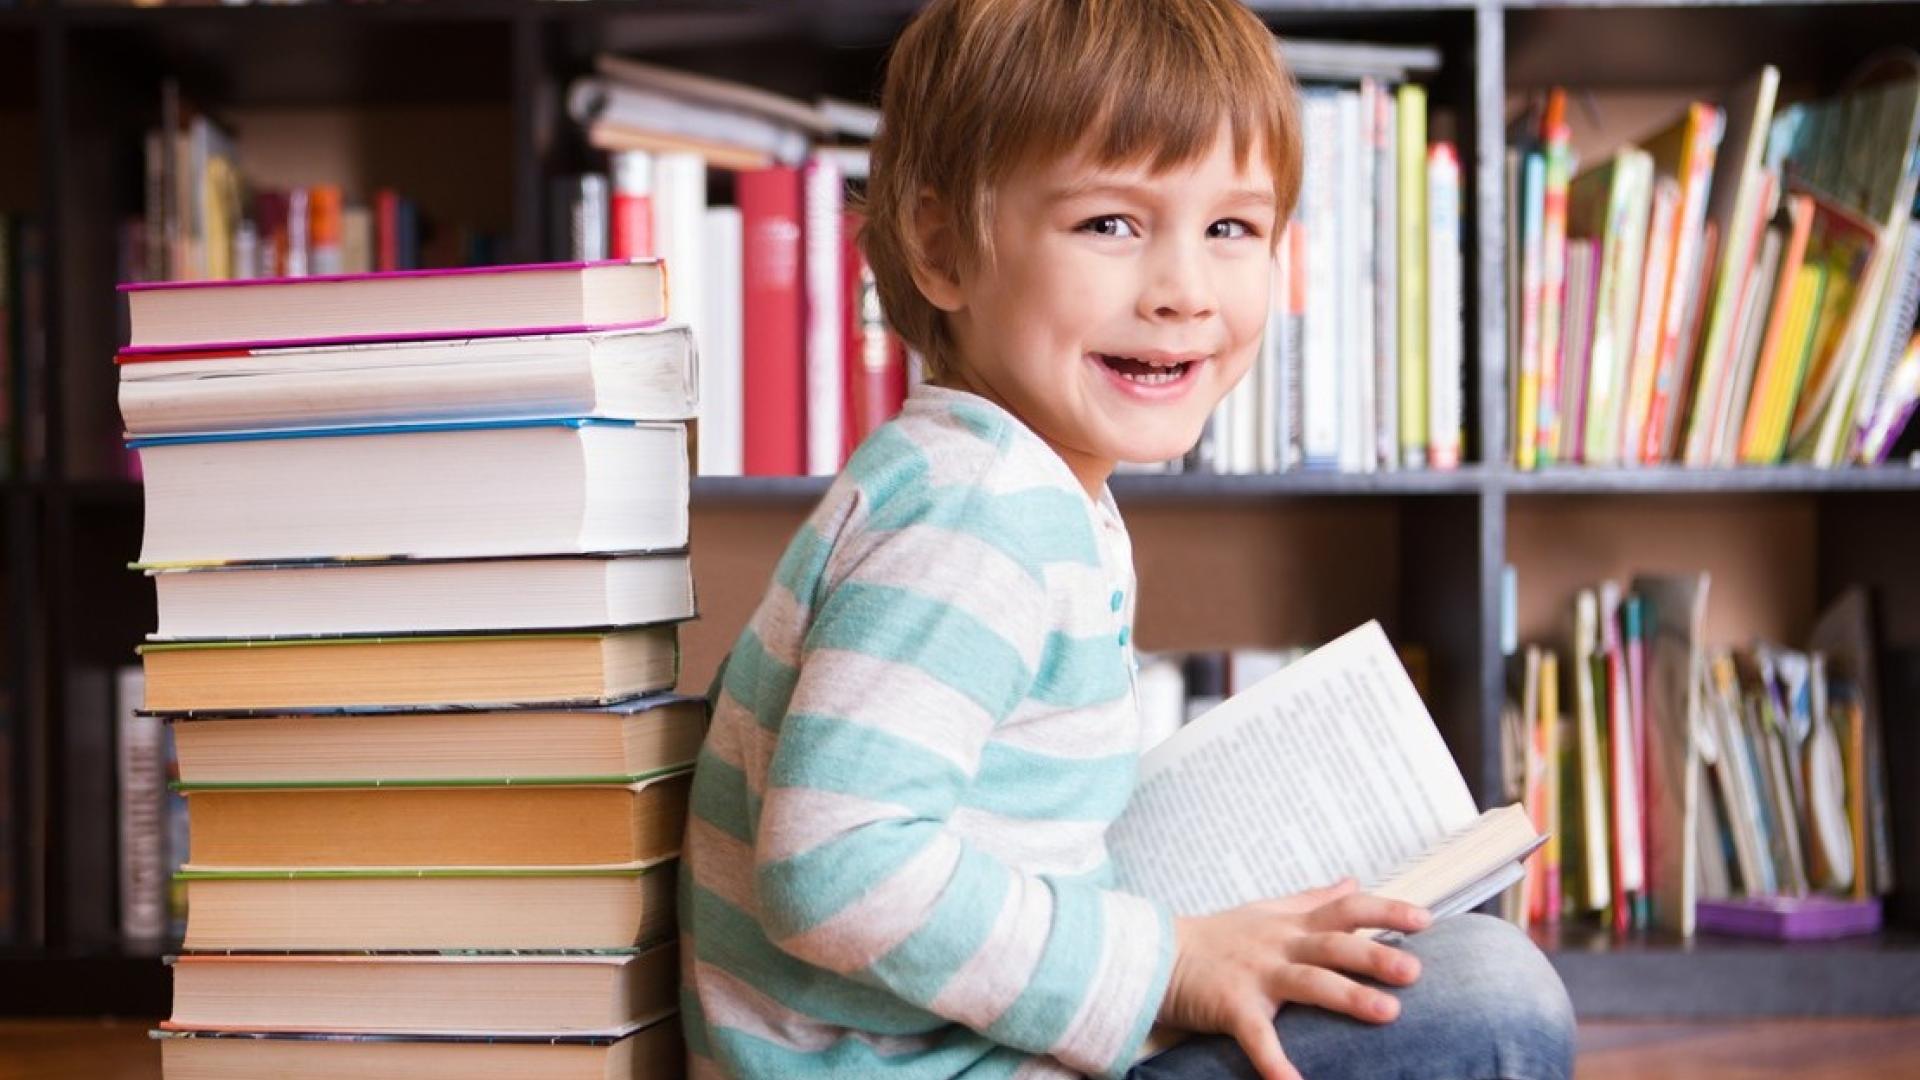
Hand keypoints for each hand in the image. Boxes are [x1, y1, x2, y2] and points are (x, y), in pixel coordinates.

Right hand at [1156, 879, 1432, 1079]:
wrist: (1157, 956)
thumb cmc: (1217, 937)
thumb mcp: (1267, 911)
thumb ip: (1313, 900)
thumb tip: (1352, 881)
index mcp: (1291, 924)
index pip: (1345, 909)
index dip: (1384, 912)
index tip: (1423, 920)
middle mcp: (1279, 945)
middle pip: (1333, 944)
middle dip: (1374, 957)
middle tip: (1414, 971)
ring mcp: (1256, 975)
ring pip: (1309, 982)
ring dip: (1348, 996)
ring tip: (1387, 1013)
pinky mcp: (1232, 1006)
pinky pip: (1258, 1036)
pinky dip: (1275, 1061)